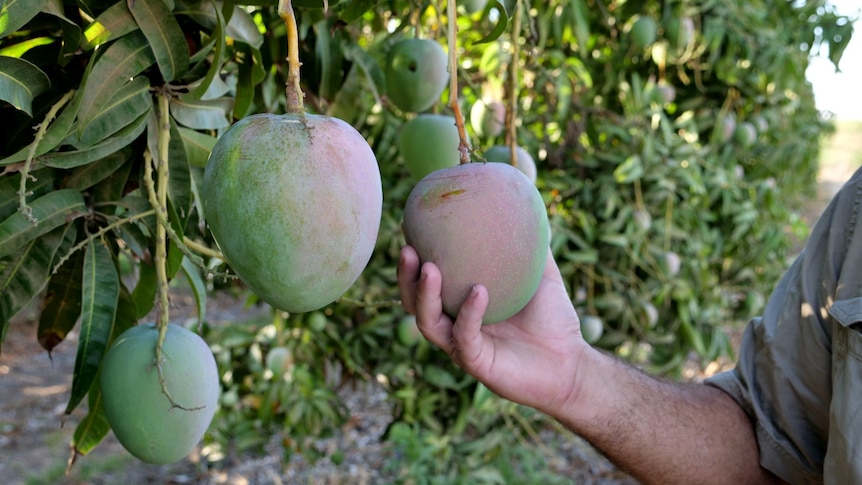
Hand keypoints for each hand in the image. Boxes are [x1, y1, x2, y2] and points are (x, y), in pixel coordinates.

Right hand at [397, 245, 585, 413]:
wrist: (572, 365)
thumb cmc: (554, 321)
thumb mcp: (542, 275)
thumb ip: (532, 245)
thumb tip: (528, 203)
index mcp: (460, 305)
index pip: (428, 281)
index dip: (413, 260)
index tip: (408, 229)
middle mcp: (454, 325)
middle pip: (415, 302)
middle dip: (405, 277)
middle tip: (408, 248)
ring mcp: (462, 346)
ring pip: (428, 322)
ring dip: (425, 294)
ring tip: (429, 268)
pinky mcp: (477, 363)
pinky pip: (465, 336)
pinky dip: (469, 312)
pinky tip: (479, 291)